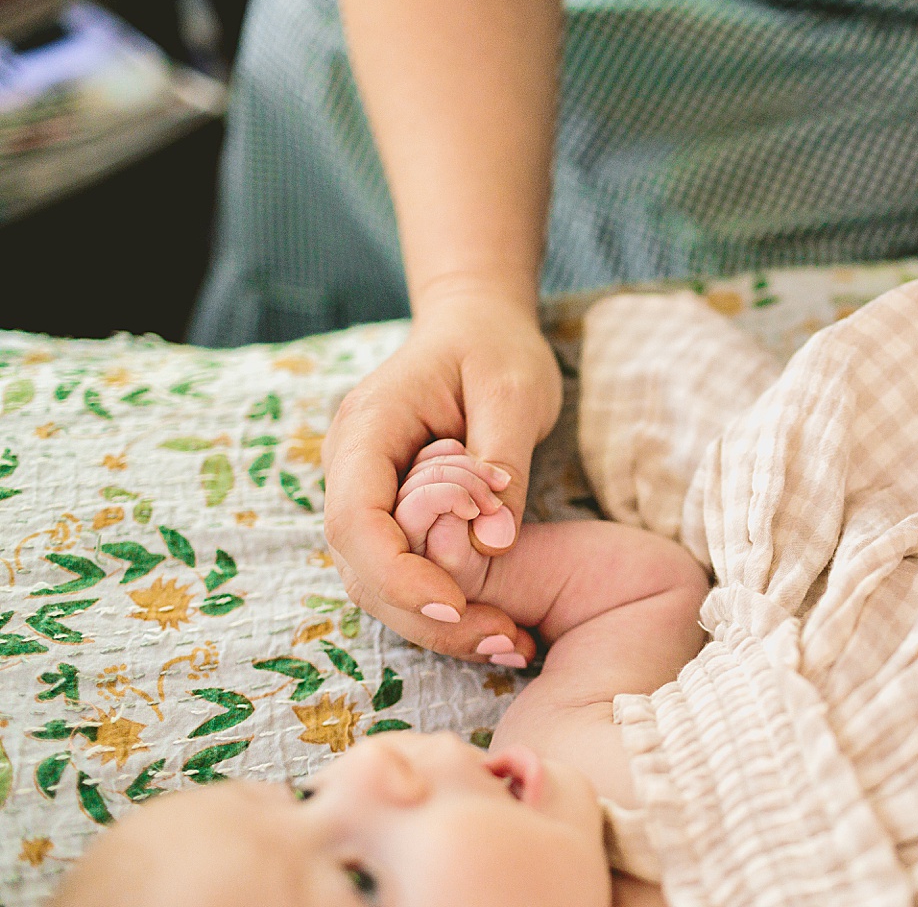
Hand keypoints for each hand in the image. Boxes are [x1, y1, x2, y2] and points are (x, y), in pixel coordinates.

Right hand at [321, 293, 562, 660]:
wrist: (477, 325)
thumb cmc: (496, 347)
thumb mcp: (515, 389)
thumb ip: (502, 460)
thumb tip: (495, 543)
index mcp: (368, 427)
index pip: (354, 518)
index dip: (397, 573)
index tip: (458, 606)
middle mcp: (352, 467)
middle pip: (361, 565)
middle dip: (425, 614)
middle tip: (505, 641)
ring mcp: (367, 493)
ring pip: (379, 581)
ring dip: (438, 621)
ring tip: (512, 643)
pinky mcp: (393, 514)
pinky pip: (405, 570)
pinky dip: (447, 603)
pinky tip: (500, 624)